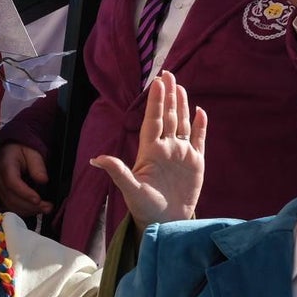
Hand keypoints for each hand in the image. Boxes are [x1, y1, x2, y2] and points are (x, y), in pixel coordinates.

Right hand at [0, 143, 53, 216]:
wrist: (11, 153)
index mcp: (4, 163)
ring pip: (10, 205)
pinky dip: (24, 211)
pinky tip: (36, 209)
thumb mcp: (33, 153)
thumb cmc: (23, 152)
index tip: (38, 199)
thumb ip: (38, 166)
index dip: (24, 193)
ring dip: (29, 210)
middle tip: (48, 207)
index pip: (11, 181)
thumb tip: (43, 180)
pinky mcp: (0, 196)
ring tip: (46, 209)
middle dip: (30, 205)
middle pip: (11, 197)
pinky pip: (10, 208)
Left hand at [90, 71, 205, 229]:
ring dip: (181, 106)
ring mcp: (181, 154)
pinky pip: (198, 140)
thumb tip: (95, 160)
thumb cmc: (144, 208)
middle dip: (167, 96)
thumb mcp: (130, 189)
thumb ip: (118, 171)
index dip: (155, 102)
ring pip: (182, 124)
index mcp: (150, 151)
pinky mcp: (195, 163)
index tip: (156, 83)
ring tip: (180, 86)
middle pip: (168, 117)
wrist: (165, 223)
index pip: (153, 120)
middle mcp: (166, 148)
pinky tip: (200, 112)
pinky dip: (200, 126)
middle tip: (168, 73)